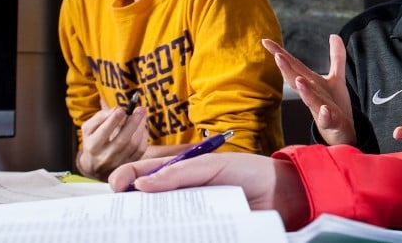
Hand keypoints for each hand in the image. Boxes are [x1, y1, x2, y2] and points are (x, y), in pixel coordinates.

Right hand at [76, 98, 149, 180]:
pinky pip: (140, 150)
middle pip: (122, 140)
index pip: (104, 132)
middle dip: (133, 122)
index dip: (113, 120)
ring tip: (142, 115)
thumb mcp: (89, 129)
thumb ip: (100, 117)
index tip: (122, 109)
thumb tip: (117, 109)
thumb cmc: (93, 141)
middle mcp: (105, 157)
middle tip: (140, 109)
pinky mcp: (128, 164)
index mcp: (92, 146)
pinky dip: (144, 137)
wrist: (94, 166)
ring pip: (133, 145)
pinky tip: (142, 127)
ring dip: (140, 127)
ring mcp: (118, 163)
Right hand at [109, 152, 310, 228]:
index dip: (126, 178)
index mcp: (181, 171)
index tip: (117, 187)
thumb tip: (143, 184)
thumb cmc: (252, 173)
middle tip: (120, 214)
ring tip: (138, 229)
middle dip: (129, 206)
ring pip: (161, 221)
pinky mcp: (204, 230)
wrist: (284, 195)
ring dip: (148, 225)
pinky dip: (171, 235)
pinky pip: (182, 233)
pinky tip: (165, 236)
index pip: (144, 173)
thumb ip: (181, 172)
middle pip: (146, 200)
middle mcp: (182, 194)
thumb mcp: (214, 165)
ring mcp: (192, 214)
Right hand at [263, 36, 356, 144]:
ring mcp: (320, 110)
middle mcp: (312, 95)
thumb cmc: (334, 106)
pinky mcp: (331, 123)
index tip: (266, 41)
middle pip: (297, 81)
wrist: (342, 133)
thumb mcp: (337, 78)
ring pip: (310, 100)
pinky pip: (327, 119)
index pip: (294, 66)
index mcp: (311, 83)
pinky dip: (324, 115)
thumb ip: (336, 56)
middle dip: (287, 69)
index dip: (280, 53)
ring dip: (304, 90)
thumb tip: (334, 35)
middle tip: (277, 56)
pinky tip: (324, 110)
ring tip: (299, 80)